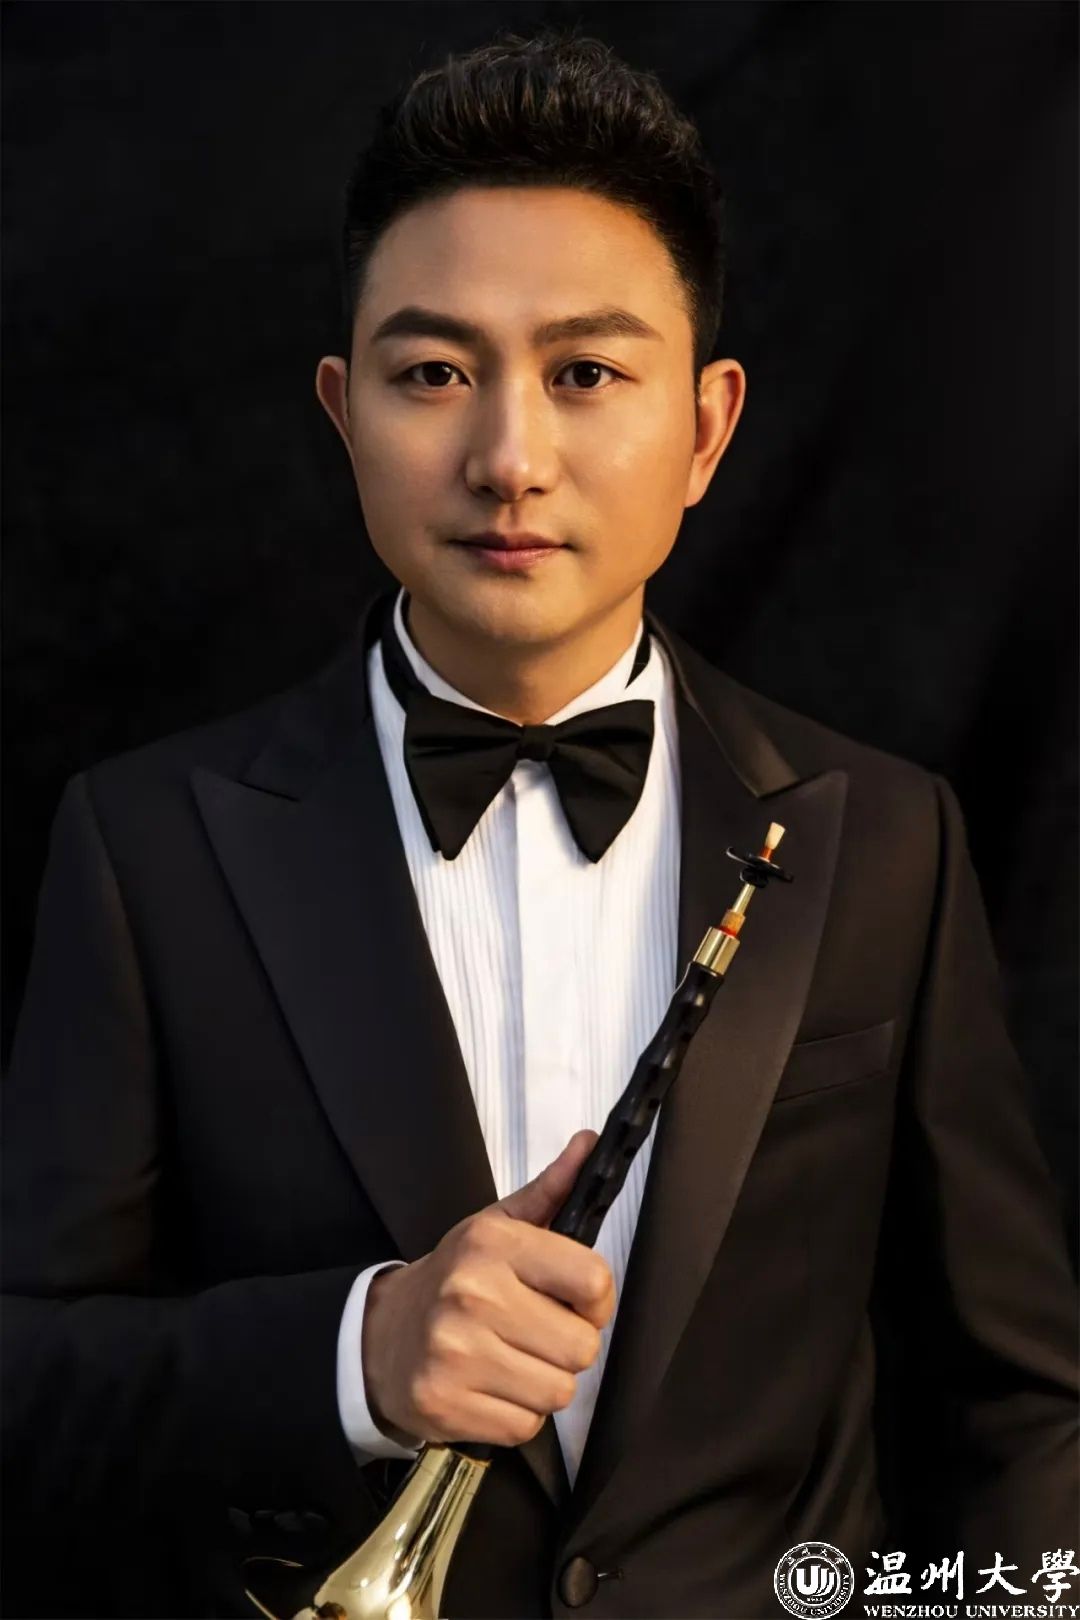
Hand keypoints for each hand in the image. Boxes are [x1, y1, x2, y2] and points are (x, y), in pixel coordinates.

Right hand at [361, 1130, 614, 1448]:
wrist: (381, 1336)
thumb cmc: (453, 1280)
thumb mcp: (495, 1226)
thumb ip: (550, 1190)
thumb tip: (589, 1143)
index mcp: (492, 1244)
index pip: (593, 1279)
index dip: (596, 1298)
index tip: (576, 1300)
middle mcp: (473, 1295)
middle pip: (582, 1346)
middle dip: (568, 1345)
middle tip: (537, 1332)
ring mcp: (455, 1353)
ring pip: (558, 1392)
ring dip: (544, 1382)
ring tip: (513, 1359)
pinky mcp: (445, 1404)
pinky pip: (525, 1425)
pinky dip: (517, 1412)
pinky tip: (492, 1386)